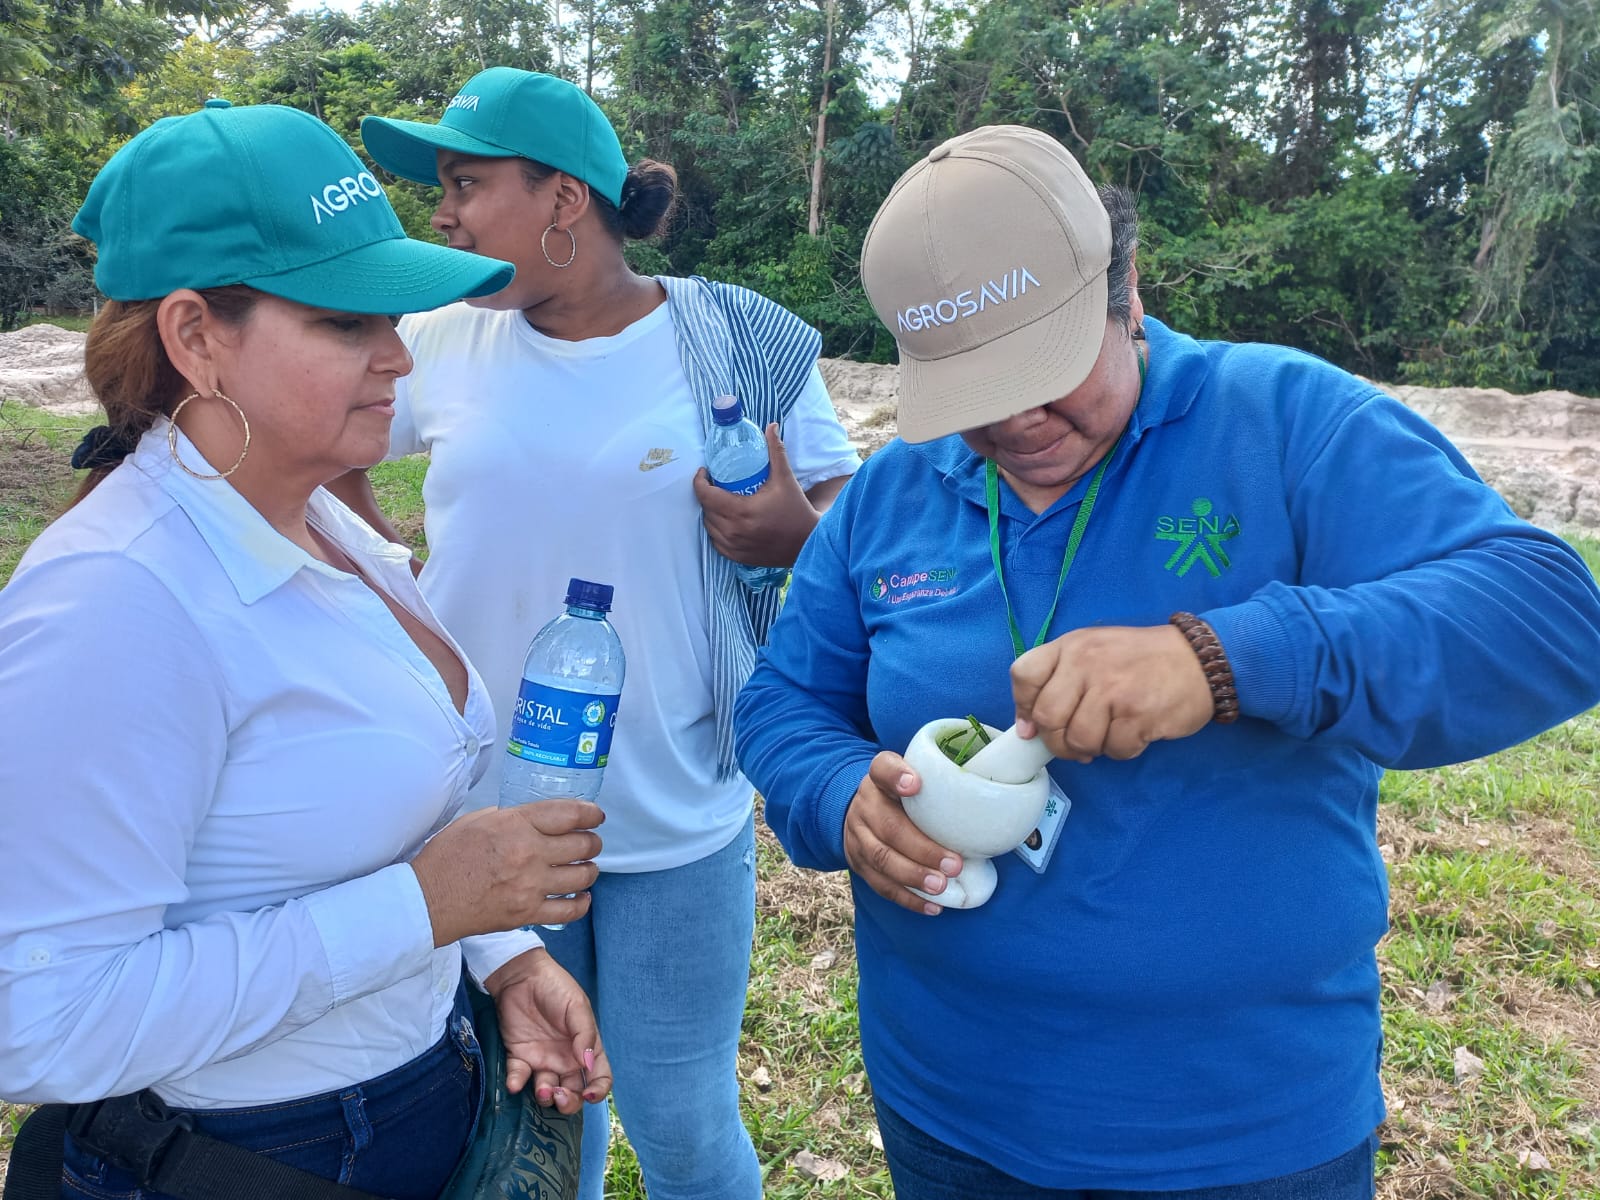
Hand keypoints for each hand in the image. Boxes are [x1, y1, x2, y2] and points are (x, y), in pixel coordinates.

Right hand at [411, 802, 603, 945]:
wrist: (428, 901)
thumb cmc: (446, 858)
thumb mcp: (475, 820)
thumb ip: (508, 817)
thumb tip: (530, 819)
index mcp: (516, 825)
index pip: (569, 815)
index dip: (590, 814)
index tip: (596, 816)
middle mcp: (529, 853)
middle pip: (582, 845)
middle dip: (592, 842)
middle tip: (590, 843)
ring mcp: (531, 886)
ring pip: (581, 876)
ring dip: (589, 870)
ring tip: (586, 868)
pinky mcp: (528, 913)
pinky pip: (569, 911)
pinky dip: (582, 904)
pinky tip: (582, 898)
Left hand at [484, 948, 611, 1110]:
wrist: (520, 975)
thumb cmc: (555, 987)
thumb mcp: (576, 1006)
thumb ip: (584, 1035)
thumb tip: (586, 1065)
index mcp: (585, 1047)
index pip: (599, 1076)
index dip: (598, 1090)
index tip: (590, 1096)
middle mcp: (565, 1059)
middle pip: (573, 1092)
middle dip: (569, 1102)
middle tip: (561, 1096)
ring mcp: (542, 1060)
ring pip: (547, 1092)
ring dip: (546, 1098)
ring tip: (542, 1090)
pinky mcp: (518, 1057)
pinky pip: (519, 1077)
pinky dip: (516, 1083)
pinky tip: (515, 1082)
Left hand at [692, 423, 817, 566]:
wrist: (808, 542)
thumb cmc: (796, 510)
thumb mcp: (785, 479)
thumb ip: (775, 451)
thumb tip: (770, 426)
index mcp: (741, 511)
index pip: (706, 495)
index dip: (700, 481)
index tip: (705, 472)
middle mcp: (734, 531)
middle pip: (706, 509)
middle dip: (706, 495)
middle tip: (715, 484)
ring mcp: (734, 547)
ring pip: (709, 527)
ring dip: (710, 513)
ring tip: (719, 501)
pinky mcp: (738, 557)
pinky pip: (717, 542)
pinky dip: (717, 531)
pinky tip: (724, 521)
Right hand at [843, 752, 961, 915]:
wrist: (862, 812)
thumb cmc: (903, 797)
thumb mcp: (914, 778)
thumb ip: (940, 784)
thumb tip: (991, 806)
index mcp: (880, 778)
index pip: (883, 768)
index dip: (897, 776)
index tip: (915, 784)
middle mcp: (865, 804)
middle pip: (888, 826)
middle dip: (922, 848)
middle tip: (954, 864)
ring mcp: (858, 836)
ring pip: (882, 859)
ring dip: (914, 876)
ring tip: (941, 887)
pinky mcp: (858, 863)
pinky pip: (881, 885)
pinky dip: (908, 898)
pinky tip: (932, 906)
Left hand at [1011, 624, 1213, 762]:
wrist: (1198, 660)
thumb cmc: (1139, 660)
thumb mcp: (1093, 652)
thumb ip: (1058, 680)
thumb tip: (1026, 729)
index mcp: (1071, 646)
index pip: (1024, 674)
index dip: (1023, 706)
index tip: (1034, 724)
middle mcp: (1087, 663)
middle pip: (1047, 717)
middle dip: (1057, 740)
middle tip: (1075, 741)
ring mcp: (1112, 689)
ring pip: (1078, 740)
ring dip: (1089, 749)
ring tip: (1106, 737)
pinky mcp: (1138, 715)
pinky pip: (1113, 750)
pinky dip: (1121, 750)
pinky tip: (1133, 733)